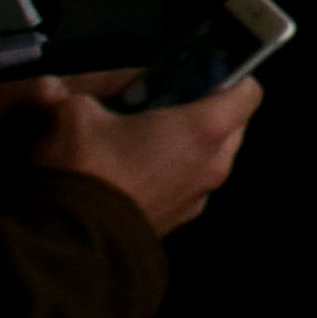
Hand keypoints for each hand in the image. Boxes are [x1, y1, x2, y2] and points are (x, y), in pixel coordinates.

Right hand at [0, 68, 263, 234]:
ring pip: (213, 159)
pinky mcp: (181, 221)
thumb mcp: (75, 112)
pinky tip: (136, 172)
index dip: (229, 77)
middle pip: (234, 126)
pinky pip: (190, 185)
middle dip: (209, 111)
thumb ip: (94, 95)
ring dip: (191, 145)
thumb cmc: (84, 167)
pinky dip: (175, 173)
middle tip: (168, 104)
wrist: (68, 243)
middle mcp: (215, 164)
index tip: (201, 74)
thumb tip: (88, 100)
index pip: (249, 92)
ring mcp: (201, 197)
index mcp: (205, 129)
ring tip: (146, 138)